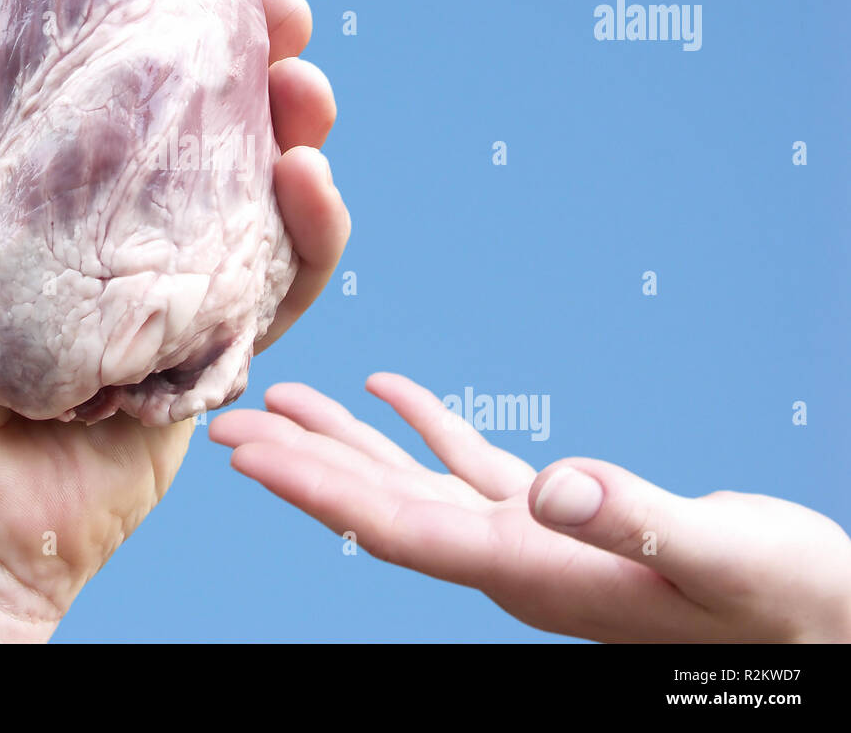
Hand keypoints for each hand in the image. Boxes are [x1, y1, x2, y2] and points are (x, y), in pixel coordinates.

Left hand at [0, 0, 349, 641]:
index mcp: (26, 162)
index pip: (110, 61)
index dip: (162, 2)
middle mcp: (99, 213)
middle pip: (200, 116)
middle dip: (256, 55)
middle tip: (286, 17)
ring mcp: (157, 279)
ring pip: (256, 187)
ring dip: (298, 127)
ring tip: (309, 89)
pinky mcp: (204, 346)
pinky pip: (283, 284)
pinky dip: (315, 232)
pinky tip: (311, 182)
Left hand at [210, 373, 850, 641]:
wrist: (818, 626)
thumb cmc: (786, 605)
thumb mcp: (722, 558)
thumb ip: (636, 522)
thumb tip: (556, 488)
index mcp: (531, 572)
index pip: (395, 528)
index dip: (315, 490)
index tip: (247, 455)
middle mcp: (512, 559)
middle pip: (380, 505)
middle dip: (300, 463)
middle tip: (226, 425)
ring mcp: (531, 538)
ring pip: (412, 480)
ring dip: (345, 440)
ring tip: (283, 399)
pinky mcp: (559, 517)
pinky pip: (469, 464)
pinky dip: (426, 426)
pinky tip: (391, 391)